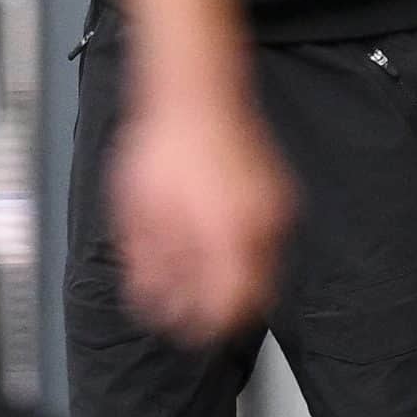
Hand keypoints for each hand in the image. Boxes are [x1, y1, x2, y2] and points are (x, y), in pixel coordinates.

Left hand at [107, 67, 291, 344]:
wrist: (194, 89)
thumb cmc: (165, 144)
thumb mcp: (139, 210)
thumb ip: (148, 262)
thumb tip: (148, 300)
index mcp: (228, 235)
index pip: (230, 308)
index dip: (205, 326)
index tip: (184, 327)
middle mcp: (261, 225)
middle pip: (253, 295)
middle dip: (220, 305)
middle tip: (188, 305)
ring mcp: (275, 208)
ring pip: (261, 268)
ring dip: (230, 277)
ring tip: (189, 268)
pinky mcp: (277, 193)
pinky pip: (265, 240)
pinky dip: (240, 251)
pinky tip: (207, 239)